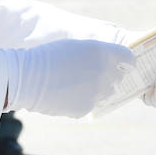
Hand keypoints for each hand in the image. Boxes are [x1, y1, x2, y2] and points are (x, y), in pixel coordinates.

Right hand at [3, 39, 134, 117]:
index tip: (122, 63)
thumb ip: (99, 53)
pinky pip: (91, 104)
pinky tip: (66, 93)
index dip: (126, 61)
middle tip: (92, 73)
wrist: (26, 78)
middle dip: (111, 75)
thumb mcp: (77, 46)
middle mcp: (104, 73)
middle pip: (119, 77)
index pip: (128, 58)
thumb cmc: (49, 56)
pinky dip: (83, 100)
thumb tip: (112, 62)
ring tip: (77, 82)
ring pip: (106, 92)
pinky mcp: (85, 108)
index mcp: (103, 52)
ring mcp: (96, 93)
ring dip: (98, 88)